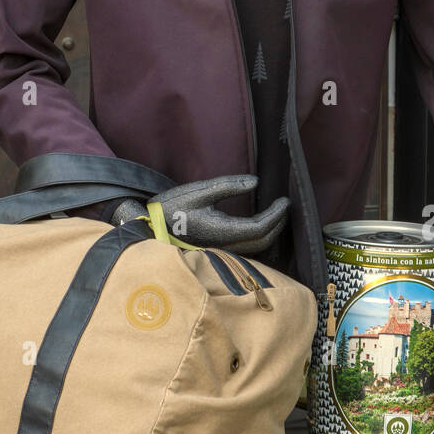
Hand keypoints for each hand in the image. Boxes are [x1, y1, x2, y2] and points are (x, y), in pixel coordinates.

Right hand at [114, 174, 288, 255]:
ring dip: (271, 231)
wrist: (148, 228)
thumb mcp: (199, 191)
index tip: (285, 200)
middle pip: (263, 241)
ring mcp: (222, 251)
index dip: (277, 214)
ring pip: (257, 248)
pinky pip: (247, 248)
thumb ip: (228, 186)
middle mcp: (225, 246)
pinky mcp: (218, 250)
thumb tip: (256, 182)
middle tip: (285, 206)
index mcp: (222, 231)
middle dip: (279, 224)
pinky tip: (260, 223)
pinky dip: (259, 236)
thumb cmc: (170, 208)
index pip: (260, 227)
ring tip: (277, 214)